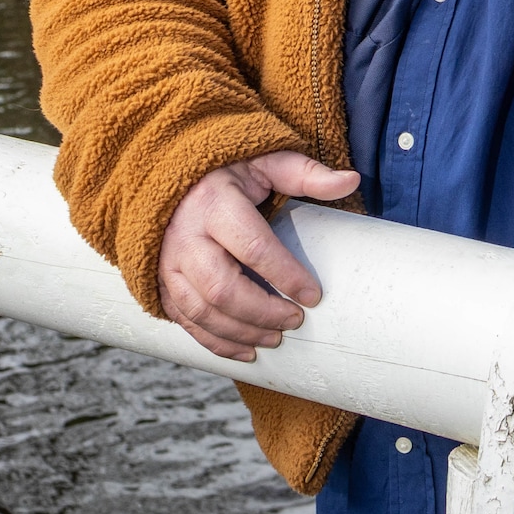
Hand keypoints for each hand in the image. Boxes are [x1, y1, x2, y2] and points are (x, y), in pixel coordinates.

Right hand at [157, 150, 358, 361]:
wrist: (171, 180)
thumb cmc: (229, 172)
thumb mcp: (266, 162)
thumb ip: (306, 174)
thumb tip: (351, 181)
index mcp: (215, 203)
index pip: (253, 247)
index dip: (286, 275)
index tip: (314, 295)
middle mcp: (186, 237)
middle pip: (223, 288)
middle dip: (263, 312)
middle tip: (296, 321)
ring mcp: (169, 264)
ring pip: (202, 311)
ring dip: (242, 333)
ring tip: (277, 338)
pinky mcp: (162, 283)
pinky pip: (186, 322)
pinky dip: (216, 343)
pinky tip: (246, 350)